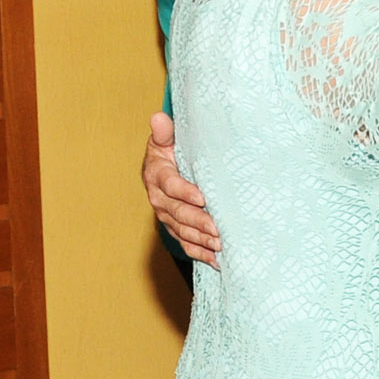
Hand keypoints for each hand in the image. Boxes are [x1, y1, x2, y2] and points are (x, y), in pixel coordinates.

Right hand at [143, 111, 219, 267]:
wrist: (165, 168)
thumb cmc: (170, 150)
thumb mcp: (165, 139)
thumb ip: (164, 132)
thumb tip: (158, 117)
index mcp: (157, 176)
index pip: (171, 186)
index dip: (185, 192)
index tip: (202, 198)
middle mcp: (159, 200)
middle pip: (179, 214)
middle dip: (198, 223)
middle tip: (218, 229)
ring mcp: (167, 218)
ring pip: (183, 232)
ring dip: (202, 240)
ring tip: (221, 245)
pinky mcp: (176, 229)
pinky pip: (186, 245)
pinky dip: (201, 254)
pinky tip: (217, 261)